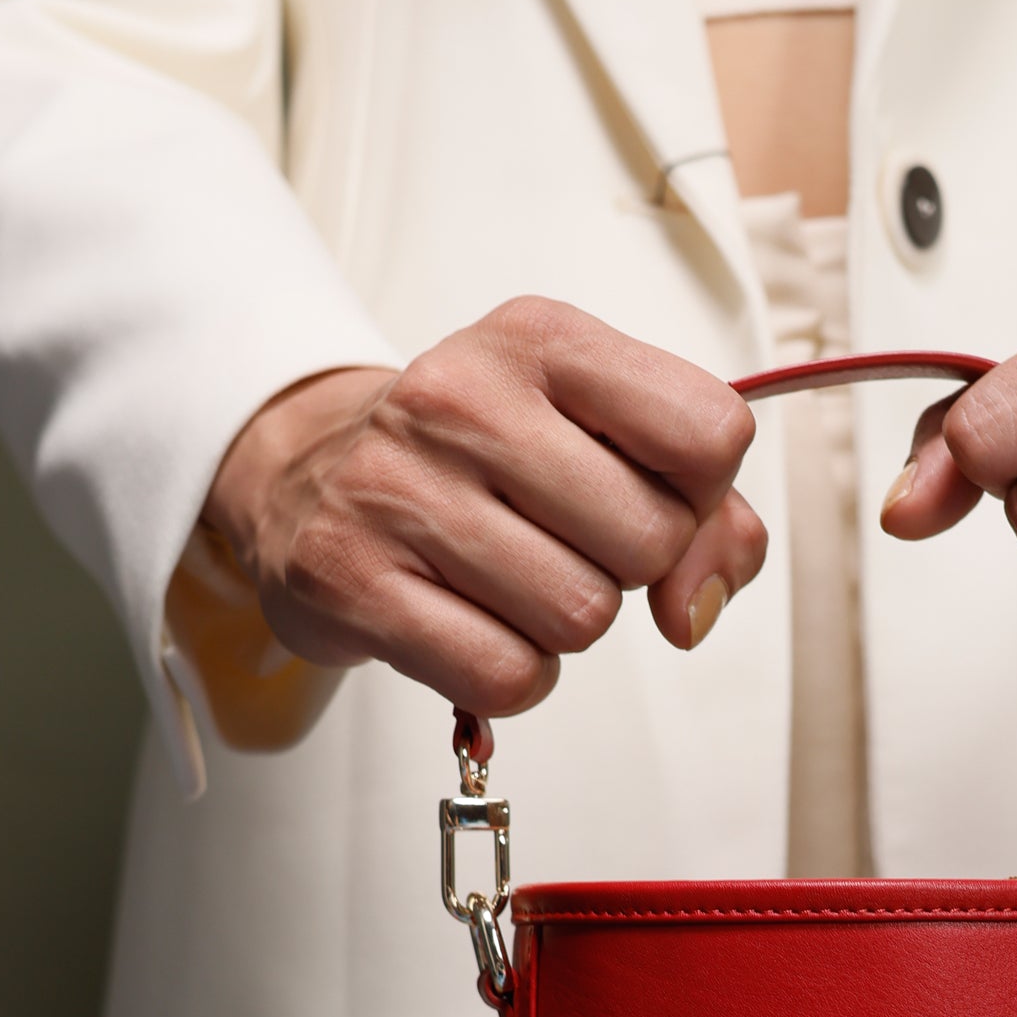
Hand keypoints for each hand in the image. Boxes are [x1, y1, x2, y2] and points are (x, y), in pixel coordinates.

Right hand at [203, 299, 768, 715]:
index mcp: (540, 340)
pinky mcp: (351, 583)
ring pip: (580, 618)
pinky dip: (511, 675)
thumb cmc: (479, 463)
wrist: (307, 477)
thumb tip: (697, 608)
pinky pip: (506, 675)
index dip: (704, 495)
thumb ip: (706, 518)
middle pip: (650, 540)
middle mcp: (461, 400)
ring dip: (563, 626)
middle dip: (627, 569)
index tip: (650, 494)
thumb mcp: (598, 440)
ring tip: (505, 578)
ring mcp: (396, 491)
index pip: (709, 434)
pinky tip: (471, 626)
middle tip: (559, 542)